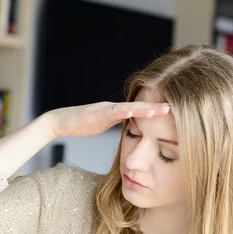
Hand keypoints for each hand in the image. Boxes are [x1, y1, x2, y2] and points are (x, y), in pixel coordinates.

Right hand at [41, 101, 169, 138]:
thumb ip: (116, 123)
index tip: (170, 112)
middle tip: (173, 108)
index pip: (138, 111)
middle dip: (155, 108)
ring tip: (161, 110)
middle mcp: (112, 108)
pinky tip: (134, 112)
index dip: (154, 111)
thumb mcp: (103, 125)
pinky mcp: (95, 113)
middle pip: (138, 107)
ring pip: (128, 108)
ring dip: (145, 109)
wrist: (60, 122)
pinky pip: (111, 113)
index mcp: (116, 112)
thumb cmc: (80, 125)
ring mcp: (104, 109)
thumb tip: (130, 126)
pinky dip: (124, 112)